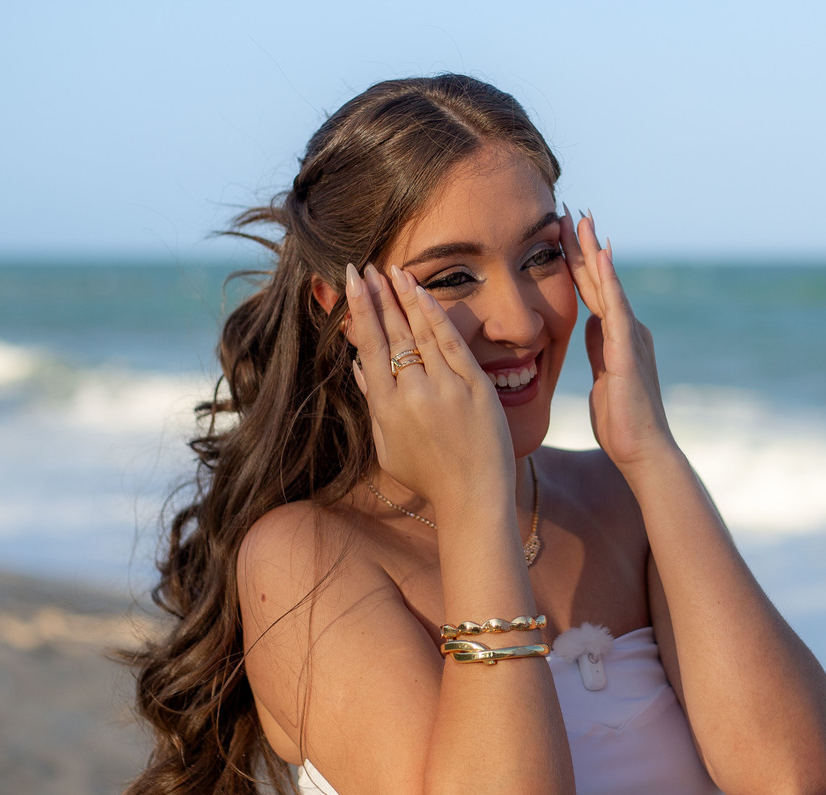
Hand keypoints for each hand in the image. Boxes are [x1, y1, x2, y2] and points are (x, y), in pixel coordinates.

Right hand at [344, 262, 515, 505]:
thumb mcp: (387, 447)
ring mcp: (445, 387)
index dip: (359, 310)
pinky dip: (435, 314)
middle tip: (366, 266)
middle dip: (377, 296)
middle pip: (391, 333)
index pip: (368, 346)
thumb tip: (358, 367)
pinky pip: (451, 342)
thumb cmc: (428, 476)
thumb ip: (373, 405)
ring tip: (392, 270)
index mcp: (386, 408)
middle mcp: (412, 392)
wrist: (473, 496)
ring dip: (403, 296)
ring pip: (419, 330)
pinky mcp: (474, 386)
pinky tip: (421, 292)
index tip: (351, 282)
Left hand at [560, 207, 674, 470]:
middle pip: (599, 279)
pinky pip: (615, 307)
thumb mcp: (602, 378)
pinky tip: (601, 257)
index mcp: (616, 335)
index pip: (591, 291)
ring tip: (581, 220)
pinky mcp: (627, 349)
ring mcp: (629, 336)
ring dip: (593, 251)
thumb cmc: (621, 421)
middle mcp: (626, 328)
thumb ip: (598, 350)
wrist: (643, 450)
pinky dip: (608, 280)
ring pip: (607, 285)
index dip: (576, 263)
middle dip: (584, 245)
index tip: (560, 235)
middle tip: (569, 211)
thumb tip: (588, 326)